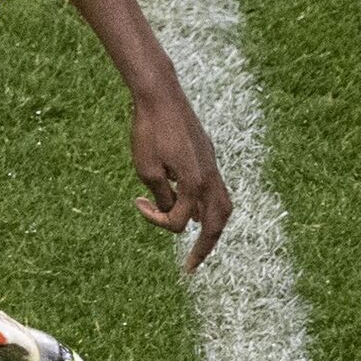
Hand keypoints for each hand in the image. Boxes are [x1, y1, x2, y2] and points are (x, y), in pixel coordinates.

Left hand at [129, 87, 231, 271]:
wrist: (160, 94)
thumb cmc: (149, 130)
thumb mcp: (147, 169)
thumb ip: (162, 196)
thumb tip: (175, 213)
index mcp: (195, 184)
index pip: (178, 220)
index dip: (155, 218)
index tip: (137, 202)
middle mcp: (210, 177)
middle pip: (217, 224)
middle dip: (205, 247)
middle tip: (192, 265)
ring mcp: (212, 165)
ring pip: (223, 206)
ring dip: (212, 226)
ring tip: (201, 241)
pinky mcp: (208, 155)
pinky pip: (216, 188)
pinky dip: (209, 204)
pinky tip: (195, 207)